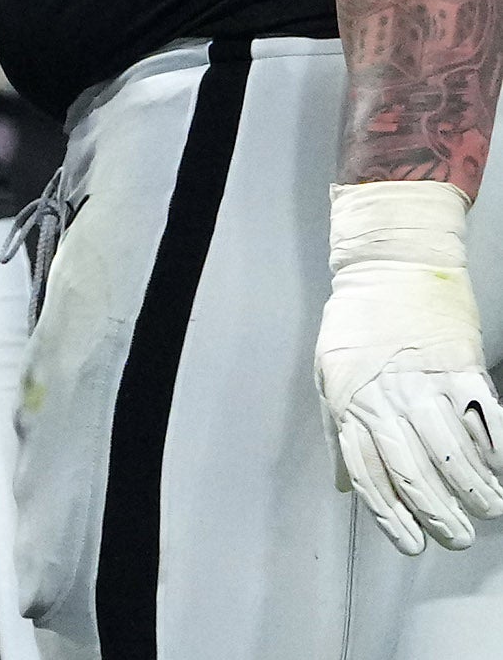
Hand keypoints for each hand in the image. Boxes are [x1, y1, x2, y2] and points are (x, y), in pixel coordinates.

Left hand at [319, 180, 502, 554]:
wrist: (388, 268)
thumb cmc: (355, 324)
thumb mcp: (328, 375)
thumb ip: (338, 433)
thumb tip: (345, 486)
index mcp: (352, 405)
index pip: (371, 475)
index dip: (392, 517)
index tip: (412, 545)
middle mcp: (387, 400)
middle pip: (415, 473)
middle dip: (439, 515)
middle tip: (458, 538)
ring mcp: (426, 384)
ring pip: (455, 453)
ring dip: (476, 491)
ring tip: (489, 510)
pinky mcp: (460, 367)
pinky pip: (486, 418)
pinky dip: (501, 451)